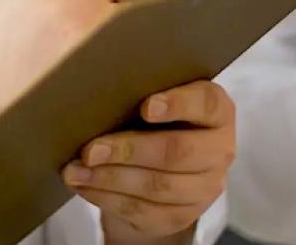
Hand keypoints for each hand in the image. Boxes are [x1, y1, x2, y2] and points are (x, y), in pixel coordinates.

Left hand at [66, 80, 234, 243]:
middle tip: (91, 150)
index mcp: (218, 112)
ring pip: (157, 186)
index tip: (146, 106)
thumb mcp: (156, 99)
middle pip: (178, 152)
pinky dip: (108, 198)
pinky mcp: (182, 216)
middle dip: (129, 150)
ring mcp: (204, 188)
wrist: (161, 169)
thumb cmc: (154, 122)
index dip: (178, 104)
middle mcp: (219, 150)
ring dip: (110, 178)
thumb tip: (92, 79)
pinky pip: (144, 211)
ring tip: (76, 170)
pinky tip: (85, 186)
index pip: (207, 104)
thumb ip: (141, 89)